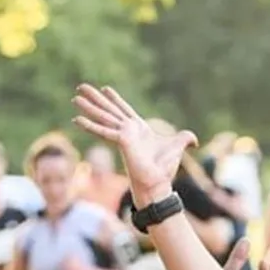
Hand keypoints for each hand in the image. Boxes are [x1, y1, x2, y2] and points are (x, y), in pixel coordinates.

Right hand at [71, 84, 198, 204]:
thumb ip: (186, 138)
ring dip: (88, 106)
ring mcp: (122, 135)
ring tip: (74, 97)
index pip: (124, 109)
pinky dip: (89, 125)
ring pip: (102, 116)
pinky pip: (102, 131)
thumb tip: (195, 141)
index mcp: (138, 128)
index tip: (105, 89)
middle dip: (94, 98)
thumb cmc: (165, 168)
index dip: (115, 99)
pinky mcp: (121, 141)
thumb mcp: (178, 146)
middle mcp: (127, 130)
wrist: (158, 183)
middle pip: (109, 109)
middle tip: (80, 87)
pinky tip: (76, 119)